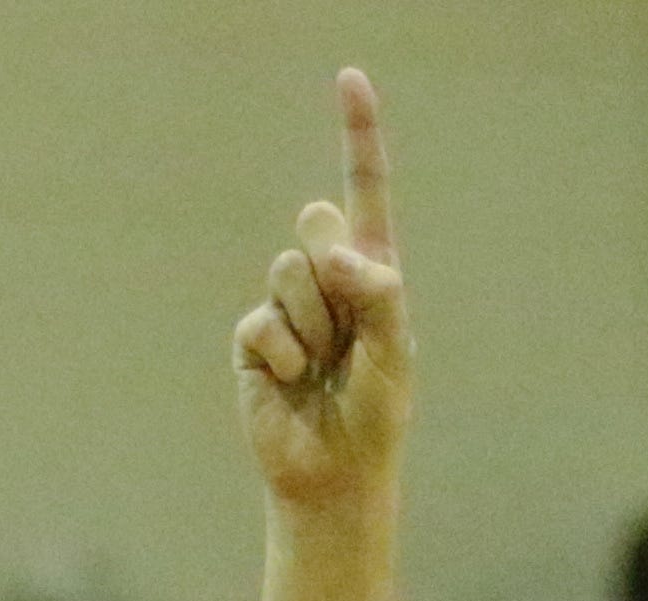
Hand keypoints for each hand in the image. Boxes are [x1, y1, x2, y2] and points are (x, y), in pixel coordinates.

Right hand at [232, 71, 410, 518]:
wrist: (334, 474)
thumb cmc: (375, 414)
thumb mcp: (395, 352)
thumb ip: (380, 296)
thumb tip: (339, 255)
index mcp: (372, 272)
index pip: (364, 190)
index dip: (358, 135)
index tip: (350, 78)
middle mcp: (327, 280)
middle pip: (316, 220)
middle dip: (332, 261)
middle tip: (346, 321)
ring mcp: (286, 306)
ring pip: (288, 271)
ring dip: (313, 324)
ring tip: (323, 367)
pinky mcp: (253, 340)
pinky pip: (261, 321)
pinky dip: (284, 355)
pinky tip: (293, 383)